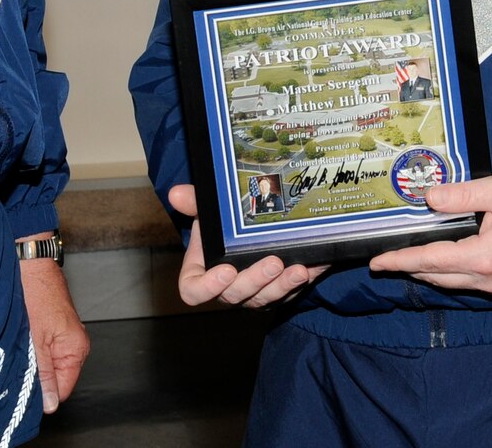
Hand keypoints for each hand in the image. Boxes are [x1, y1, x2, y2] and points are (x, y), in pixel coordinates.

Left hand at [17, 243, 88, 413]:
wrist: (30, 264)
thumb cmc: (35, 295)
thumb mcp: (35, 341)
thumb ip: (43, 374)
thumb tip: (50, 404)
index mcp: (76, 349)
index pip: (62, 390)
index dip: (43, 392)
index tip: (24, 386)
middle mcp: (75, 343)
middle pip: (55, 376)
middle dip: (36, 374)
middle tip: (18, 362)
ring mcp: (65, 334)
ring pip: (47, 362)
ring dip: (32, 360)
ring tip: (18, 346)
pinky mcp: (54, 326)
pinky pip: (44, 348)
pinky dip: (31, 347)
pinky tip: (20, 338)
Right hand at [168, 184, 325, 307]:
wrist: (246, 230)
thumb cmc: (220, 227)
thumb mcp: (207, 211)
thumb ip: (193, 203)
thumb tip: (176, 193)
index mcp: (202, 274)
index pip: (194, 291)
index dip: (208, 287)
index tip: (226, 270)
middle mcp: (225, 289)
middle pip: (235, 295)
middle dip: (256, 280)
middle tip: (273, 262)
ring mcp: (252, 294)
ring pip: (264, 299)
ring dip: (282, 286)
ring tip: (298, 270)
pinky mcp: (276, 293)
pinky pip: (289, 293)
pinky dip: (303, 281)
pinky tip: (314, 267)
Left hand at [368, 174, 491, 296]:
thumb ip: (462, 195)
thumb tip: (428, 199)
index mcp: (484, 257)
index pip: (430, 261)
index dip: (400, 261)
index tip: (377, 262)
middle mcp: (488, 279)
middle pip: (437, 277)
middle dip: (408, 269)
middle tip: (384, 261)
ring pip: (452, 284)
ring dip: (427, 273)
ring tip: (405, 261)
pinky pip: (468, 284)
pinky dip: (448, 274)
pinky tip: (439, 263)